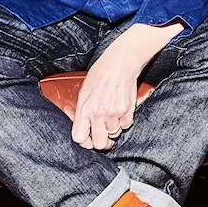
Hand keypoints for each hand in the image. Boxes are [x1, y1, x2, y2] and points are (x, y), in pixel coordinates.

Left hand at [72, 22, 178, 150]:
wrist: (120, 62)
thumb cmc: (100, 74)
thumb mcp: (83, 92)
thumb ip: (82, 111)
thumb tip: (83, 127)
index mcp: (84, 109)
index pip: (80, 138)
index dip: (84, 142)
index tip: (88, 141)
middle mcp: (98, 114)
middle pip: (100, 143)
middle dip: (102, 142)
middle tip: (103, 137)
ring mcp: (114, 113)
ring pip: (114, 134)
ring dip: (113, 128)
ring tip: (112, 116)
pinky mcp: (128, 110)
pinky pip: (126, 125)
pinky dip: (124, 121)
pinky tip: (121, 110)